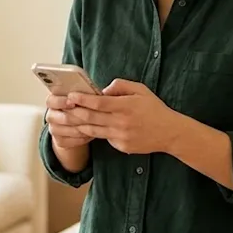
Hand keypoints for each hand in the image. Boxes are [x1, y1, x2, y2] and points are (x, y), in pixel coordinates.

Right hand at [45, 93, 91, 149]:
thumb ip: (87, 93)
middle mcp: (51, 115)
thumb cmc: (82, 106)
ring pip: (63, 130)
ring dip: (78, 127)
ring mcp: (53, 129)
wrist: (78, 123)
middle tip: (87, 115)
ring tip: (93, 125)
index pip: (50, 101)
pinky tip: (90, 135)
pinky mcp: (59, 140)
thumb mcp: (84, 97)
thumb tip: (103, 92)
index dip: (60, 101)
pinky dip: (79, 138)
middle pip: (56, 117)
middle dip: (72, 116)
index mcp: (53, 101)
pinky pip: (67, 141)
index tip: (73, 102)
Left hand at [67, 79, 182, 154]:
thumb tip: (103, 89)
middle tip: (63, 107)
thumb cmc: (154, 109)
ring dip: (79, 124)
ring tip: (68, 118)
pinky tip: (86, 128)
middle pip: (91, 117)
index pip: (98, 102)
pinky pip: (104, 138)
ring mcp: (120, 136)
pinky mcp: (121, 146)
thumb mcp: (140, 90)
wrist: (169, 133)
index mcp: (125, 106)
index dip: (82, 99)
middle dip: (74, 112)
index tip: (71, 96)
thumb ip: (120, 86)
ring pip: (93, 130)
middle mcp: (121, 122)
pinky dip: (94, 132)